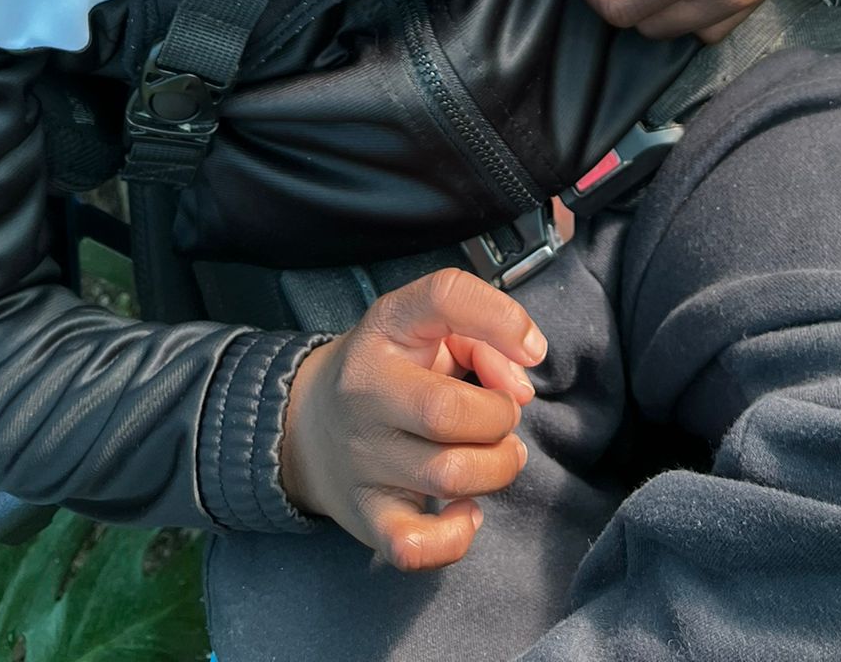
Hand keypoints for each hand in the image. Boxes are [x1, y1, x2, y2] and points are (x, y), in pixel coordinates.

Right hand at [280, 268, 543, 571]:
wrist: (309, 422)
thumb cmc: (392, 369)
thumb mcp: (429, 329)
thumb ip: (485, 337)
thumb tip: (521, 388)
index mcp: (387, 326)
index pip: (444, 296)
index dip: (501, 318)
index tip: (531, 350)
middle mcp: (366, 389)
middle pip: (448, 411)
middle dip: (499, 417)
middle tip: (500, 416)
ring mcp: (361, 457)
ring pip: (448, 475)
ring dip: (497, 467)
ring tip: (496, 455)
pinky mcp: (365, 515)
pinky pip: (414, 545)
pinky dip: (456, 537)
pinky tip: (467, 509)